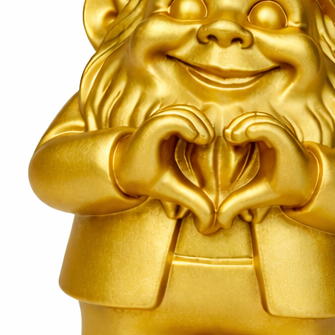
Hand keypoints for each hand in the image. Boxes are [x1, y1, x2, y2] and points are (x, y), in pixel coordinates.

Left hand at [113, 105, 214, 231]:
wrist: (124, 165)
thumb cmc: (144, 177)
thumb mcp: (168, 190)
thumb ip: (191, 203)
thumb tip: (210, 225)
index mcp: (151, 133)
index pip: (173, 120)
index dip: (191, 126)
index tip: (204, 142)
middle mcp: (154, 120)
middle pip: (184, 112)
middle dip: (201, 124)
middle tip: (208, 143)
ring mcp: (160, 115)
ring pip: (186, 109)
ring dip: (201, 122)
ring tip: (205, 142)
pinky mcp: (167, 115)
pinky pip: (186, 111)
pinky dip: (198, 120)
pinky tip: (200, 139)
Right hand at [216, 112, 319, 229]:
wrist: (308, 180)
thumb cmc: (288, 188)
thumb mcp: (263, 197)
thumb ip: (240, 205)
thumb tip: (220, 221)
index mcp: (286, 148)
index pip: (268, 129)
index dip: (248, 129)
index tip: (232, 139)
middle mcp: (285, 135)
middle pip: (261, 118)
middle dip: (241, 124)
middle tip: (228, 137)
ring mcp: (280, 129)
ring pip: (259, 116)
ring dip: (242, 123)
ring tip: (230, 137)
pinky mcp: (274, 128)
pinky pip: (258, 119)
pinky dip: (244, 123)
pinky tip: (236, 138)